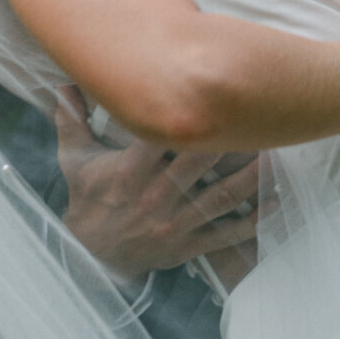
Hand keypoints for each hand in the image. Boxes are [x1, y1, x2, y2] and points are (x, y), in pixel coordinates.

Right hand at [56, 87, 260, 278]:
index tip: (207, 100)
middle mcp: (153, 200)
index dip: (182, 124)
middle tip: (254, 119)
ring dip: (247, 179)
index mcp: (127, 175)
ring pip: (216, 200)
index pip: (157, 144)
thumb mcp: (74, 158)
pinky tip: (276, 201)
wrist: (89, 257)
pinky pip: (225, 235)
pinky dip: (253, 221)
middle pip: (194, 168)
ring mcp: (173, 226)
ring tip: (275, 155)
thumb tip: (63, 81)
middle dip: (224, 144)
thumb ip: (72, 118)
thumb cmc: (86, 199)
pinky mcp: (187, 246)